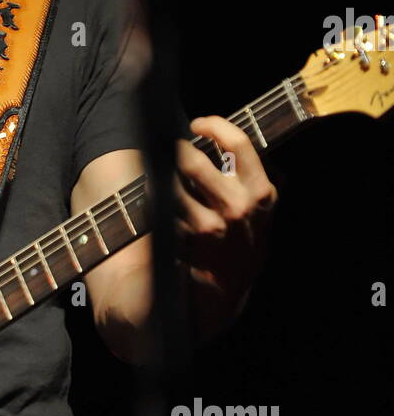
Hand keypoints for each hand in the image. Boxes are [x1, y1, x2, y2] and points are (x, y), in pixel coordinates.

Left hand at [173, 115, 278, 295]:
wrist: (229, 291)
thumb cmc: (244, 242)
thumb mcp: (261, 210)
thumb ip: (248, 178)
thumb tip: (219, 138)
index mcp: (261, 193)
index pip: (239, 143)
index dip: (214, 125)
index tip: (198, 124)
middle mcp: (237, 208)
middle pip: (192, 161)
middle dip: (176, 152)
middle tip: (171, 151)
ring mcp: (210, 227)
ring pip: (169, 185)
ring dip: (160, 178)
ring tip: (161, 181)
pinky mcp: (186, 243)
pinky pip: (159, 211)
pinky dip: (154, 205)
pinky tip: (159, 208)